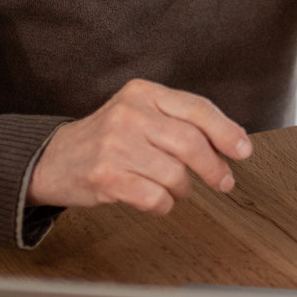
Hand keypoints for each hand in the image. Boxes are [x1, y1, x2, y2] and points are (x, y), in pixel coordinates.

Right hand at [26, 78, 252, 214]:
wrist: (52, 159)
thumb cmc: (106, 138)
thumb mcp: (140, 113)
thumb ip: (178, 120)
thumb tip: (230, 141)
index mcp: (143, 93)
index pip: (197, 109)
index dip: (226, 131)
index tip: (243, 150)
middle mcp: (129, 114)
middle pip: (191, 143)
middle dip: (214, 167)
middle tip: (223, 181)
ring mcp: (115, 146)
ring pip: (175, 174)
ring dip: (184, 189)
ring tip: (177, 189)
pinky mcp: (105, 177)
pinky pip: (154, 197)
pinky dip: (164, 204)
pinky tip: (158, 200)